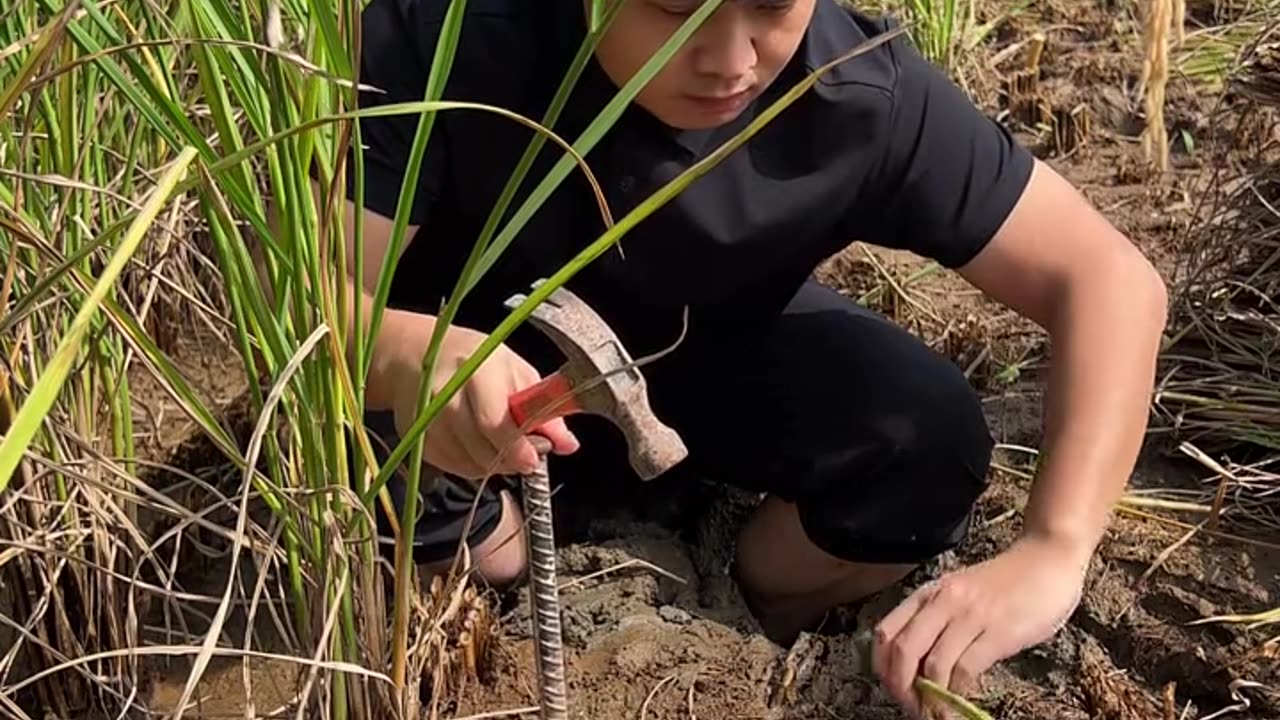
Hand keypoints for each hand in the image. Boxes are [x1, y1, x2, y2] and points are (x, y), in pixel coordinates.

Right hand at [389, 320, 578, 479]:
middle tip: (525, 453)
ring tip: (500, 443)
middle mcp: (447, 397)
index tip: (535, 455)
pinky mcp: (419, 440)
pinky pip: (455, 468)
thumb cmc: (472, 359)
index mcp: (477, 372)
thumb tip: (569, 445)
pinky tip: (477, 445)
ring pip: (471, 465)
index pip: (496, 424)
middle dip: (512, 459)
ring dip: (494, 463)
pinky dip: (473, 464)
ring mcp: (428, 421)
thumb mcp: (516, 372)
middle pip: (484, 451)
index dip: (519, 448)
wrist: (413, 356)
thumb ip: (544, 410)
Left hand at [871, 535, 1087, 717]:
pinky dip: (958, 694)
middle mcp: (943, 602)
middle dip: (902, 688)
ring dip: (932, 698)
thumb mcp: (960, 595)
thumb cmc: (1006, 582)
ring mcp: (970, 616)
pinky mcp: (999, 632)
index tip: (895, 690)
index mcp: (928, 593)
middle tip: (914, 709)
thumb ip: (938, 621)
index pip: (885, 633)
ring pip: (933, 665)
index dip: (883, 668)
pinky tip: (961, 705)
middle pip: (902, 651)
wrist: (1048, 558)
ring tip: (938, 714)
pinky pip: (966, 670)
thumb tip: (918, 666)